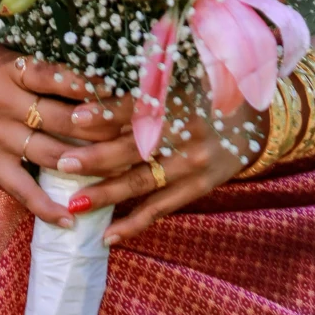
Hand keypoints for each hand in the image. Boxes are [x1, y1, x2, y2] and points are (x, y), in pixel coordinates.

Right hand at [0, 43, 130, 227]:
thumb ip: (36, 64)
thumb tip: (82, 66)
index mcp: (14, 69)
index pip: (64, 76)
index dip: (99, 86)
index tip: (132, 91)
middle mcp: (8, 101)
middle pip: (67, 118)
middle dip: (106, 129)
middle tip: (141, 138)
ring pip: (52, 154)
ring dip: (88, 167)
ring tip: (122, 178)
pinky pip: (20, 187)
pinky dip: (45, 205)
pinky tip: (70, 219)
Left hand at [68, 96, 264, 246]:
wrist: (252, 122)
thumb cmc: (203, 93)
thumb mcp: (181, 79)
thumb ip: (146, 85)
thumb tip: (93, 85)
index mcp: (180, 98)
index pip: (138, 107)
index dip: (107, 112)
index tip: (76, 117)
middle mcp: (187, 132)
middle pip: (135, 149)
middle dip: (96, 158)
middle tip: (62, 164)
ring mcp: (194, 163)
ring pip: (143, 182)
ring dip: (107, 195)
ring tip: (75, 204)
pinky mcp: (199, 187)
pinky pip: (161, 208)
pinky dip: (134, 223)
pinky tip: (108, 236)